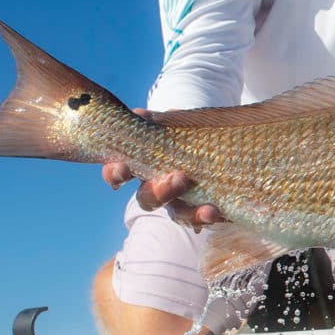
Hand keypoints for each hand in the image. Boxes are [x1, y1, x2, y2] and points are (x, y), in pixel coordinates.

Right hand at [101, 108, 223, 230]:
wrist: (220, 141)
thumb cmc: (188, 129)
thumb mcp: (175, 122)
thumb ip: (160, 122)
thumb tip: (140, 115)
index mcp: (143, 164)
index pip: (118, 174)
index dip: (114, 174)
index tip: (121, 167)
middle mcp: (157, 188)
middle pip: (147, 199)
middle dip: (159, 192)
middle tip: (179, 178)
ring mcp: (180, 201)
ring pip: (177, 214)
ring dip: (189, 213)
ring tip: (207, 208)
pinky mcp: (202, 209)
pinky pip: (201, 219)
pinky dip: (206, 216)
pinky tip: (214, 211)